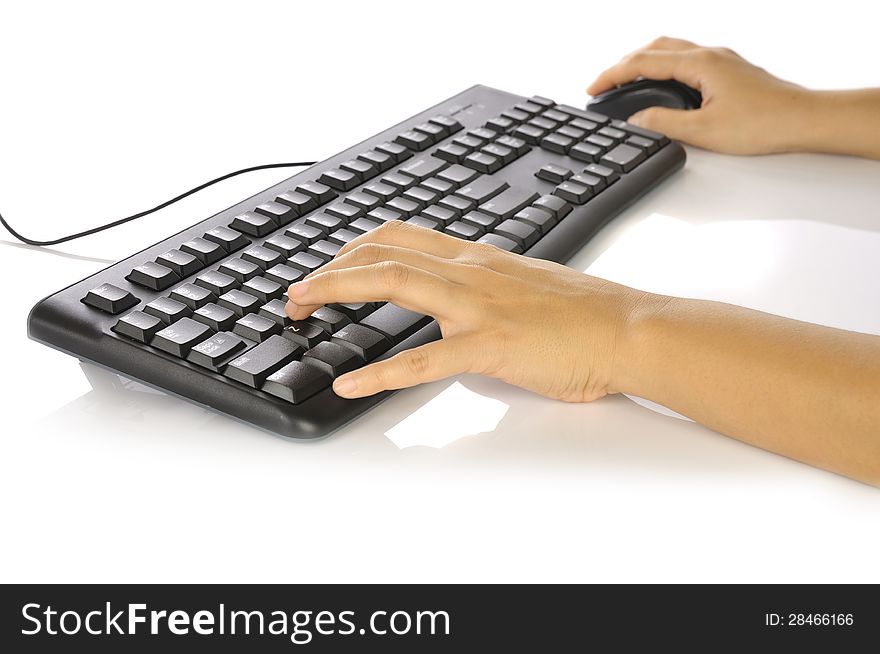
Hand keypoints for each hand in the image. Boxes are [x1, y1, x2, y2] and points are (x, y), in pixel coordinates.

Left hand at [285, 221, 647, 400]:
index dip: (352, 249)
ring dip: (336, 293)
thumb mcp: (523, 287)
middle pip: (383, 251)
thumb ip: (481, 290)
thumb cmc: (583, 315)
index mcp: (477, 259)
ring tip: (298, 312)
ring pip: (394, 283)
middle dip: (328, 268)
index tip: (326, 268)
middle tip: (295, 294)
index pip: (400, 236)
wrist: (629, 330)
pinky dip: (381, 374)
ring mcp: (480, 305)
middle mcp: (471, 271)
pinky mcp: (492, 345)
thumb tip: (449, 308)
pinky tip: (352, 386)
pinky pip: (426, 358)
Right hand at [587, 36, 815, 154]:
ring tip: (626, 83)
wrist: (805, 121)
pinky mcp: (730, 72)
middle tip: (604, 84)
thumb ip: (663, 124)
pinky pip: (687, 60)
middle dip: (624, 64)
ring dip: (644, 62)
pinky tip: (662, 86)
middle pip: (654, 48)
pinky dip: (664, 68)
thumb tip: (636, 121)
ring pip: (671, 51)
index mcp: (700, 63)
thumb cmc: (765, 123)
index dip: (612, 75)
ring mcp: (721, 61)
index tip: (592, 88)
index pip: (642, 62)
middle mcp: (710, 55)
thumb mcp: (704, 131)